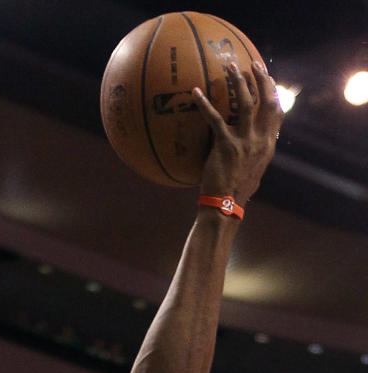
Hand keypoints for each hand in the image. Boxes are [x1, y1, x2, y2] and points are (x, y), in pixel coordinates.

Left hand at [192, 60, 282, 205]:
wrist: (225, 207)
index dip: (274, 93)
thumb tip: (251, 142)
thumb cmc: (235, 192)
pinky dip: (204, 104)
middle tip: (252, 64)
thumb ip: (255, 152)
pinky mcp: (226, 146)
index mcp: (268, 145)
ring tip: (230, 67)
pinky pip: (214, 119)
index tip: (268, 77)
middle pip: (267, 101)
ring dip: (238, 82)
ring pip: (245, 104)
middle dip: (262, 79)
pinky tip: (195, 92)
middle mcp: (260, 140)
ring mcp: (244, 142)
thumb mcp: (254, 170)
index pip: (278, 112)